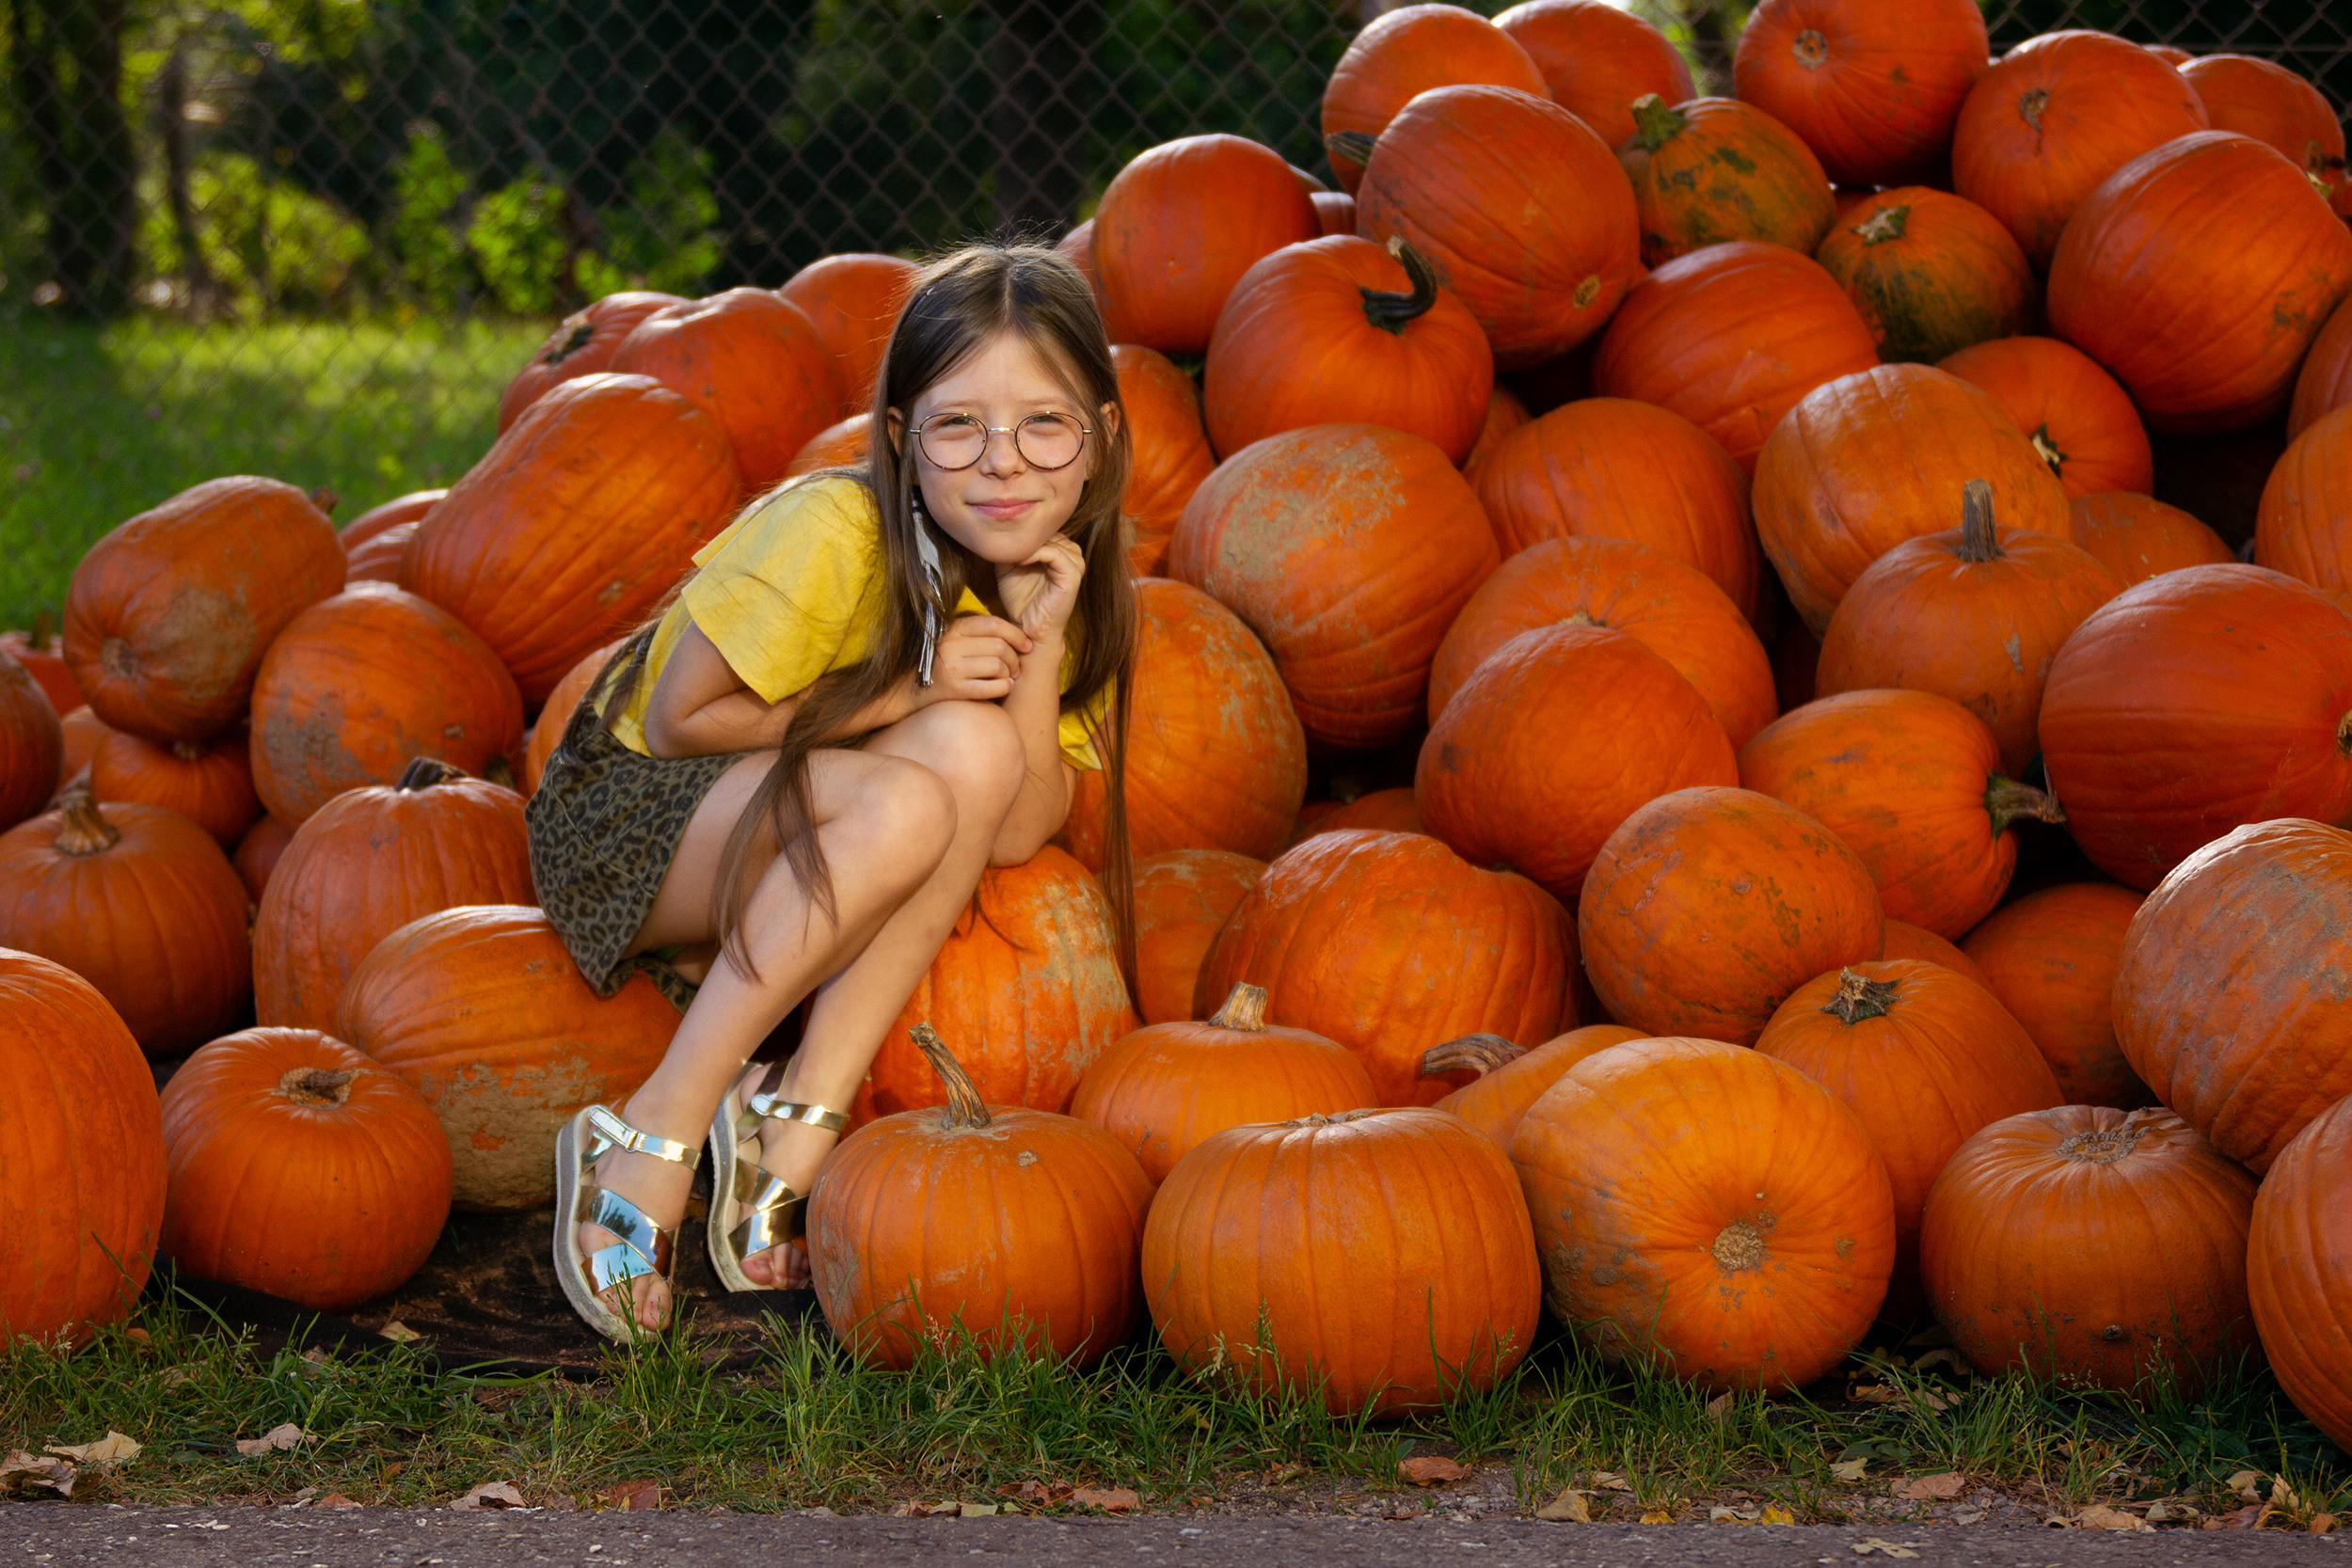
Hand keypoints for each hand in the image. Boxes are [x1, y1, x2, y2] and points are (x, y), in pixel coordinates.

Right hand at [914, 614, 1030, 705]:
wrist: (907, 688)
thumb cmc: (939, 661)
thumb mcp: (952, 638)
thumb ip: (976, 632)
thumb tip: (1014, 633)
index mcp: (954, 628)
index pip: (993, 624)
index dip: (1016, 634)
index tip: (1026, 644)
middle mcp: (952, 645)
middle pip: (999, 646)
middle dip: (1015, 657)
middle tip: (1017, 666)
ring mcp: (952, 668)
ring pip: (997, 665)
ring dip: (1010, 673)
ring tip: (1009, 677)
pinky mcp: (954, 690)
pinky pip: (991, 687)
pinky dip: (1004, 687)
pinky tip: (1005, 686)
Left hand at [995, 535, 1085, 642]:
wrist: (1027, 627)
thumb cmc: (1019, 600)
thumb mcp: (1009, 566)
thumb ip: (1011, 546)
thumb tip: (1001, 528)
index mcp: (1060, 550)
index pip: (1045, 527)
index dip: (1025, 532)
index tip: (1005, 540)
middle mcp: (1072, 554)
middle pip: (1050, 531)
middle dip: (1028, 537)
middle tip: (1008, 545)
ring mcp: (1075, 564)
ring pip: (1053, 539)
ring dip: (1031, 545)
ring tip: (1014, 555)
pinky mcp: (1073, 576)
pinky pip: (1055, 554)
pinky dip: (1036, 554)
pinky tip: (1020, 562)